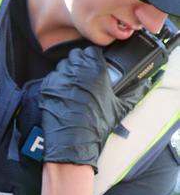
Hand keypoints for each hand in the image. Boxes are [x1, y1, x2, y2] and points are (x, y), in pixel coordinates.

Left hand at [39, 46, 147, 171]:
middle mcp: (76, 71)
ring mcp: (59, 79)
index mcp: (95, 71)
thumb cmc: (98, 125)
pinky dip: (57, 82)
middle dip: (80, 62)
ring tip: (74, 85)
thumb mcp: (120, 108)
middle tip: (84, 74)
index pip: (91, 51)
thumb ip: (135, 92)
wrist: (73, 143)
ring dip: (68, 71)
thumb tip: (147, 83)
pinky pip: (52, 78)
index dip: (93, 57)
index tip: (95, 64)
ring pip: (62, 65)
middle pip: (75, 56)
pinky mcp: (47, 88)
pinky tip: (63, 93)